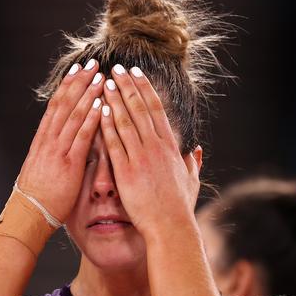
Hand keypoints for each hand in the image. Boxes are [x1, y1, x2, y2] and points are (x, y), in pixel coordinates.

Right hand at [16, 60, 104, 221]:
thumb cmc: (38, 197)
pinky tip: (101, 105)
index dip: (68, 87)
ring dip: (87, 95)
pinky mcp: (68, 164)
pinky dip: (91, 119)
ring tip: (100, 77)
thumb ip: (54, 153)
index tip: (78, 71)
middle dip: (79, 82)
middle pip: (64, 104)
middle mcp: (48, 141)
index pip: (56, 106)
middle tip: (92, 63)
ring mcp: (57, 151)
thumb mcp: (44, 169)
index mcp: (42, 141)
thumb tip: (63, 143)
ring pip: (72, 115)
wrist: (29, 215)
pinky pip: (80, 137)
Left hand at [100, 64, 200, 238]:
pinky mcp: (126, 172)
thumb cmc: (180, 208)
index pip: (156, 110)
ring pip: (125, 121)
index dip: (144, 89)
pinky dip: (106, 125)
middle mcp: (156, 148)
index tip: (135, 74)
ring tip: (103, 82)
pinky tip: (99, 110)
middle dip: (127, 86)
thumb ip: (192, 164)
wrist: (170, 227)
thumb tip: (197, 151)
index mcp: (170, 147)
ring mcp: (141, 158)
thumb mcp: (191, 182)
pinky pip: (114, 143)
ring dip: (114, 100)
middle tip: (116, 68)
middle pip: (139, 109)